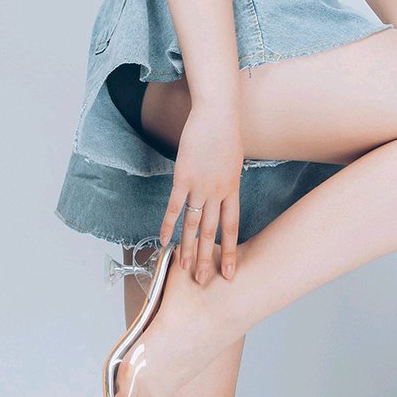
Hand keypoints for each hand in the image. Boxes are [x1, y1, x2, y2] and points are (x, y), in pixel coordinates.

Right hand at [159, 103, 243, 283]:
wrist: (217, 114)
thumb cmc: (226, 133)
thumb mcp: (234, 160)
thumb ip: (228, 180)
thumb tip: (223, 191)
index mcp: (232, 189)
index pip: (232, 227)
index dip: (230, 250)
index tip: (229, 272)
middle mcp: (217, 192)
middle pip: (211, 232)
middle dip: (207, 258)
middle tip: (204, 281)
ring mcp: (200, 186)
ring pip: (193, 225)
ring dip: (187, 248)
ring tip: (183, 269)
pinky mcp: (183, 178)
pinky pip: (174, 207)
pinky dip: (167, 225)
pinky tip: (162, 241)